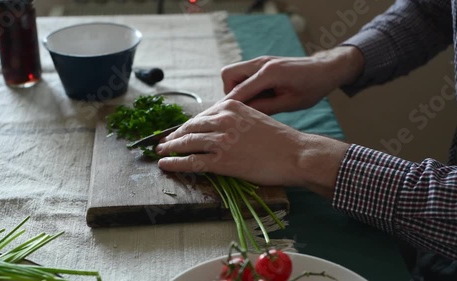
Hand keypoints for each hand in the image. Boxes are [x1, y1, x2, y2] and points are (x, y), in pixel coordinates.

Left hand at [156, 100, 348, 195]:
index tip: (178, 132)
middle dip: (174, 137)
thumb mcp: (254, 117)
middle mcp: (222, 119)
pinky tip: (165, 164)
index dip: (186, 126)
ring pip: (186, 143)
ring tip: (161, 153)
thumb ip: (233, 119)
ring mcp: (220, 140)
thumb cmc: (279, 139)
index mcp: (229, 106)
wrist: (295, 154)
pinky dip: (175, 163)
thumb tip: (216, 128)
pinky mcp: (220, 161)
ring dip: (170, 149)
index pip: (200, 116)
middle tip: (163, 143)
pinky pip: (191, 162)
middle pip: (190, 128)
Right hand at [221, 47, 363, 114]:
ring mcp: (261, 61)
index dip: (228, 106)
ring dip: (236, 89)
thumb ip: (266, 108)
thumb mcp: (291, 103)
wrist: (325, 70)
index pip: (239, 91)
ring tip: (253, 103)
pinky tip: (259, 97)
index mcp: (270, 73)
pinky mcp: (263, 63)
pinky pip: (244, 74)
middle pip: (228, 74)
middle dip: (229, 93)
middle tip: (242, 108)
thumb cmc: (312, 88)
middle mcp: (261, 63)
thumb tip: (244, 116)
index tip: (221, 120)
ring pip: (233, 73)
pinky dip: (244, 85)